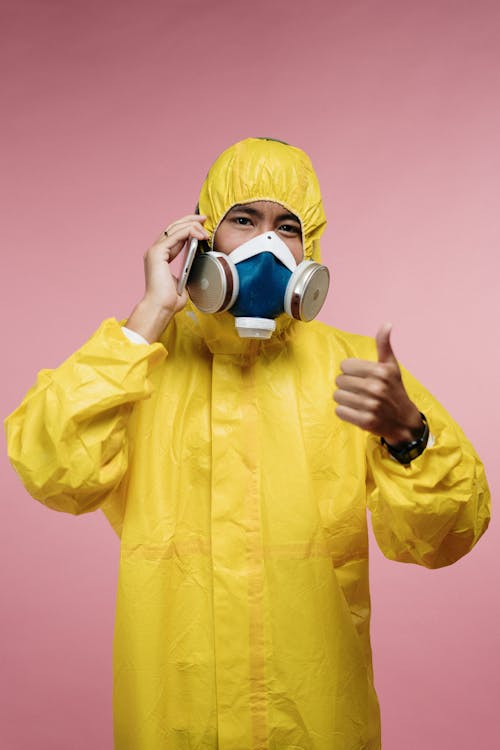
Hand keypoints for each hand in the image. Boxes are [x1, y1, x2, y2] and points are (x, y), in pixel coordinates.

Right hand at [125, 215, 209, 342]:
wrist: (161, 308)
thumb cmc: (170, 301)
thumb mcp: (183, 281)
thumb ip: (186, 270)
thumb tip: (196, 266)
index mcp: (160, 257)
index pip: (173, 235)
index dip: (188, 227)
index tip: (201, 226)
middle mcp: (155, 251)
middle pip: (173, 227)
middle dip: (190, 220)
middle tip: (204, 219)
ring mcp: (154, 251)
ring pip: (174, 228)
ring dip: (191, 225)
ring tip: (204, 228)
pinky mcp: (157, 253)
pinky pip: (175, 235)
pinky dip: (188, 231)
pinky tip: (198, 233)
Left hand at [333, 323, 423, 444]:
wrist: (404, 422)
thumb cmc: (394, 391)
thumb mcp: (391, 367)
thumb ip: (384, 345)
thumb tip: (387, 324)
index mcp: (381, 371)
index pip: (345, 365)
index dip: (350, 371)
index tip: (361, 377)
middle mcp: (376, 388)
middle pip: (339, 381)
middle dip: (347, 386)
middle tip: (360, 391)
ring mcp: (371, 405)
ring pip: (337, 396)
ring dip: (344, 399)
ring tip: (357, 401)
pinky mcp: (366, 421)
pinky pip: (339, 411)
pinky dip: (345, 412)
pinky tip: (356, 411)